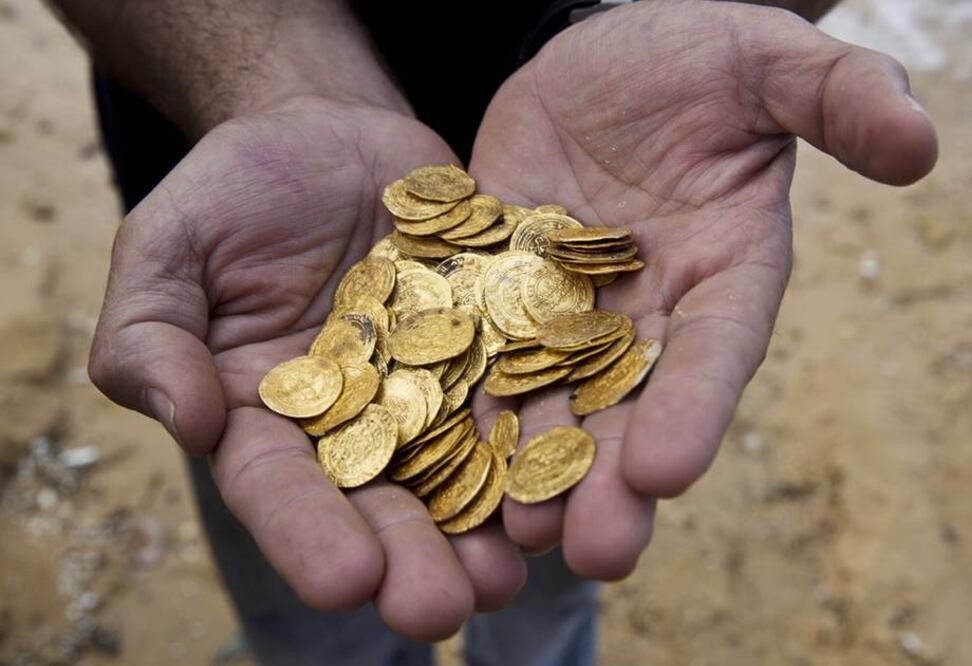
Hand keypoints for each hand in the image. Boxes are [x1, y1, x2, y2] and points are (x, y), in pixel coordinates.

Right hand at [88, 97, 525, 639]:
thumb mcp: (168, 246)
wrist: (327, 132)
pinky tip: (576, 475)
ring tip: (514, 572)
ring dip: (489, 524)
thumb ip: (151, 333)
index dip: (309, 535)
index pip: (282, 488)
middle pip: (383, 500)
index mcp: (273, 415)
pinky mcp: (497, 339)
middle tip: (440, 607)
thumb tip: (188, 421)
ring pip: (464, 466)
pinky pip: (526, 386)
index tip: (344, 580)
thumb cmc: (234, 191)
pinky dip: (548, 432)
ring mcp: (437, 384)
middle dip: (412, 555)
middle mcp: (362, 419)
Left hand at [469, 1, 936, 575]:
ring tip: (513, 533)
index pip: (716, 348)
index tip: (668, 471)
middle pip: (633, 403)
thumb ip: (837, 97)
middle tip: (594, 550)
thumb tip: (921, 144)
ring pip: (551, 398)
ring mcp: (566, 307)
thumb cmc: (695, 56)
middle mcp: (648, 309)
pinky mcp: (497, 290)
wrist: (597, 58)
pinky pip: (476, 349)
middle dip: (613, 477)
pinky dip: (461, 401)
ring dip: (532, 466)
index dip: (696, 407)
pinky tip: (436, 456)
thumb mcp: (765, 61)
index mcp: (724, 271)